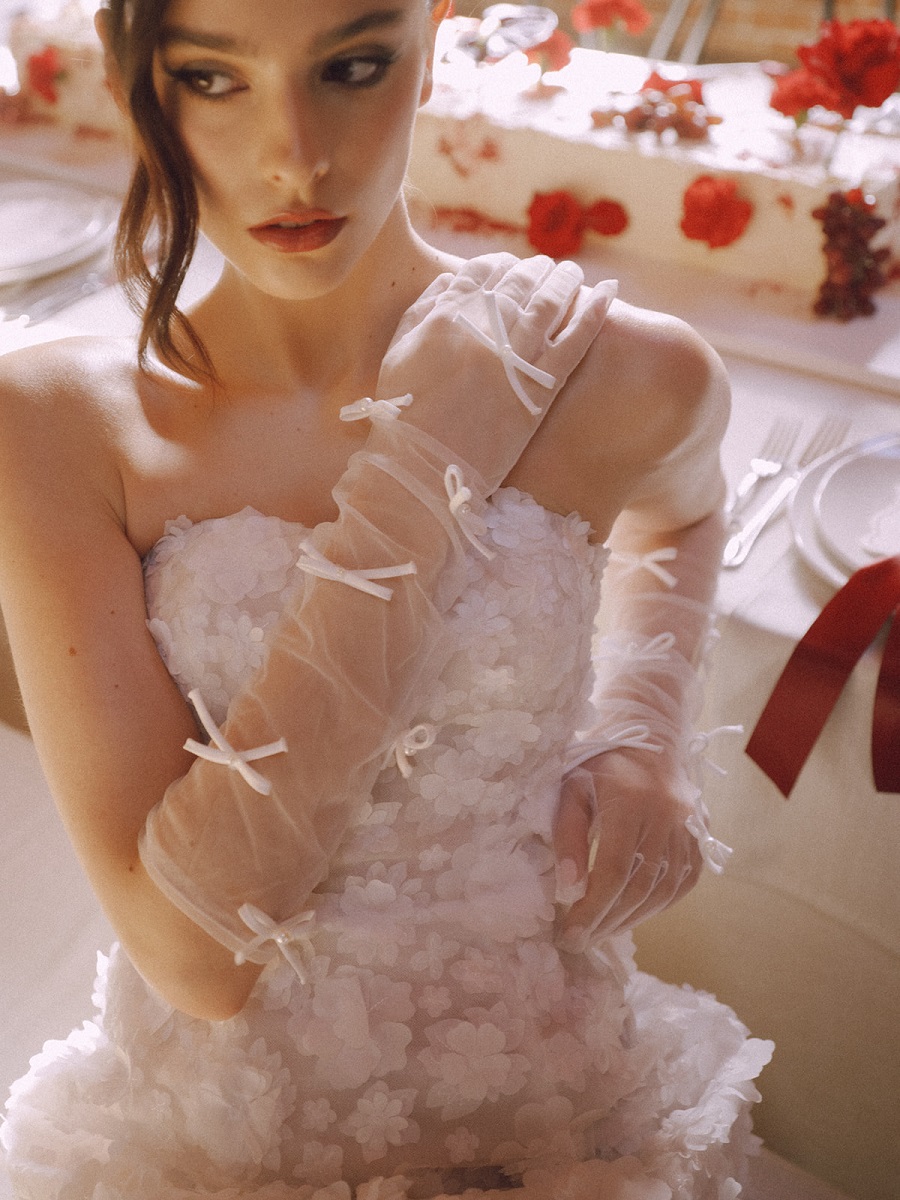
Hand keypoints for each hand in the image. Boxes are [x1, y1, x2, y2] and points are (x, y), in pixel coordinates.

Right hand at [377, 254, 616, 489]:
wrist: (426, 468)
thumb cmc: (405, 415)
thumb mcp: (398, 353)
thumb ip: (422, 310)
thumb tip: (452, 280)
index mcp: (447, 318)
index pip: (482, 271)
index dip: (499, 264)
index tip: (508, 266)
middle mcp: (484, 331)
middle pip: (520, 282)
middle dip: (535, 269)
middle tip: (546, 267)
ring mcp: (515, 359)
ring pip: (550, 304)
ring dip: (565, 281)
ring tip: (572, 273)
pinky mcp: (540, 390)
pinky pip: (574, 342)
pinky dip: (593, 313)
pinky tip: (608, 292)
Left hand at [553, 748, 701, 949]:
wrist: (649, 734)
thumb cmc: (599, 762)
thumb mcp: (571, 788)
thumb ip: (568, 835)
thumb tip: (568, 889)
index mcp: (630, 800)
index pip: (613, 869)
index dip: (591, 908)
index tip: (569, 933)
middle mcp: (666, 815)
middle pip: (639, 885)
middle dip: (607, 920)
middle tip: (580, 940)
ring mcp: (689, 826)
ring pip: (664, 888)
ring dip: (631, 918)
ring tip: (602, 930)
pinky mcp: (701, 834)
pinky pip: (684, 880)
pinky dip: (659, 904)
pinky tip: (634, 913)